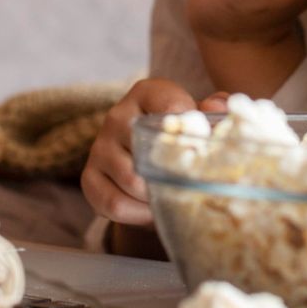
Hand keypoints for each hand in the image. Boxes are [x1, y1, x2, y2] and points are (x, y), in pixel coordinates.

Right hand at [81, 79, 227, 226]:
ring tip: (176, 198)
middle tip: (194, 183)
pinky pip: (115, 203)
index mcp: (147, 93)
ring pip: (132, 181)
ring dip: (158, 196)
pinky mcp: (89, 177)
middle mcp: (118, 116)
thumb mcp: (203, 117)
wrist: (151, 160)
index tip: (204, 146)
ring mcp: (100, 147)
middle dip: (176, 172)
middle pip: (148, 149)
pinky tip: (154, 210)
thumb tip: (217, 109)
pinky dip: (139, 214)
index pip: (170, 106)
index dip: (192, 130)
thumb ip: (216, 108)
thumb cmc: (183, 135)